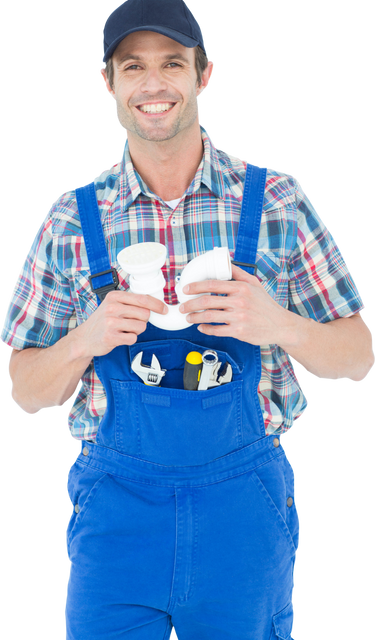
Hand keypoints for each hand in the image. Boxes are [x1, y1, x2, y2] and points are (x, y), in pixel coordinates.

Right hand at [75, 290, 167, 356]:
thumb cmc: (101, 322)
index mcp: (114, 296)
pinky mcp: (111, 337)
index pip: (143, 298)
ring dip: (136, 331)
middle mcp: (112, 307)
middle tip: (131, 323)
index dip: (157, 305)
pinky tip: (119, 337)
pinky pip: (133, 338)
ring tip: (123, 330)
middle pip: (145, 314)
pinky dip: (129, 339)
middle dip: (142, 321)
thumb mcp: (112, 305)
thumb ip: (130, 303)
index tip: (163, 310)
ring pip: (141, 327)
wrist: (84, 338)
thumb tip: (155, 304)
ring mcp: (110, 322)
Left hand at [179, 264, 295, 345]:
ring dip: (194, 317)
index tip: (186, 289)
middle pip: (207, 301)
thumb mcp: (255, 284)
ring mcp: (239, 318)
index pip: (212, 284)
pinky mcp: (239, 332)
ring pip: (209, 317)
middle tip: (182, 307)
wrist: (280, 325)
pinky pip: (216, 330)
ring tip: (189, 317)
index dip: (195, 286)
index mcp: (241, 288)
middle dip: (190, 304)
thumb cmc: (266, 305)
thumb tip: (226, 262)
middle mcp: (239, 302)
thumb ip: (238, 273)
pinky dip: (206, 329)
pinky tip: (201, 327)